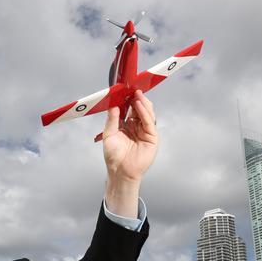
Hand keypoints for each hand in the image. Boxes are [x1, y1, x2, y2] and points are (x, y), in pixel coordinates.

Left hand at [102, 90, 157, 215]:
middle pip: (138, 109)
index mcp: (126, 126)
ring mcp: (145, 131)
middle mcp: (136, 127)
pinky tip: (140, 105)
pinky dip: (145, 112)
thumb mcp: (109, 135)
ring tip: (136, 94)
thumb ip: (112, 120)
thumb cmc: (114, 157)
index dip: (127, 99)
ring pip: (146, 113)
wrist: (120, 172)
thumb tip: (113, 105)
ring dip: (141, 103)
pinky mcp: (152, 137)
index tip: (123, 90)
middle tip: (131, 88)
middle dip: (135, 98)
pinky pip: (149, 122)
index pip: (128, 109)